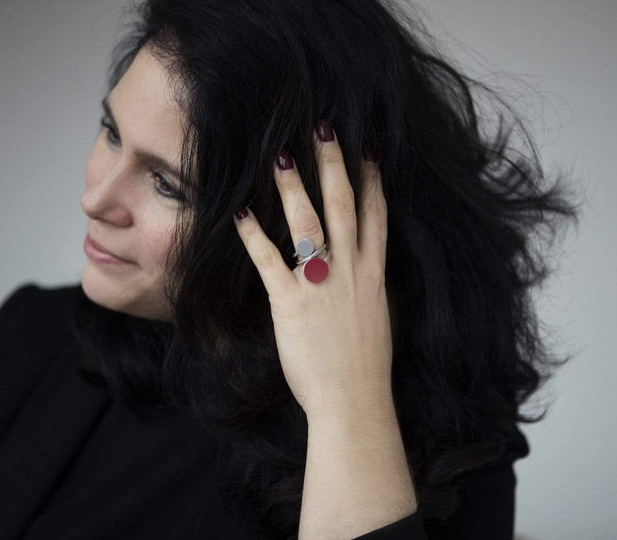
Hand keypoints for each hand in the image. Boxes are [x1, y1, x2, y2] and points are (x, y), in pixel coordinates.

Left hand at [233, 121, 391, 417]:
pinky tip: (239, 211)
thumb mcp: (376, 319)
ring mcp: (321, 285)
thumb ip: (367, 289)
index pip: (376, 217)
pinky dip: (253, 234)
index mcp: (373, 275)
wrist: (355, 401)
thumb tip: (360, 273)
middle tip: (323, 128)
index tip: (367, 149)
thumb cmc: (365, 367)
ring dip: (295, 187)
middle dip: (334, 165)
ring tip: (280, 154)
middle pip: (344, 207)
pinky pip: (269, 260)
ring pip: (310, 224)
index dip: (372, 180)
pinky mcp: (291, 303)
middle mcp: (351, 271)